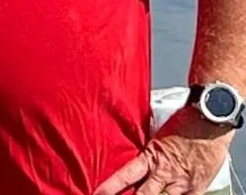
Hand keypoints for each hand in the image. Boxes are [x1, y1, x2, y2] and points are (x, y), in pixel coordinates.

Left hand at [94, 107, 232, 194]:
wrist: (210, 121)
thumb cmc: (185, 123)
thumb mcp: (157, 135)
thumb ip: (146, 150)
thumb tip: (130, 157)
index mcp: (151, 156)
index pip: (125, 175)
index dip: (111, 187)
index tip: (98, 193)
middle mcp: (165, 173)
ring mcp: (182, 184)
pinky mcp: (197, 189)